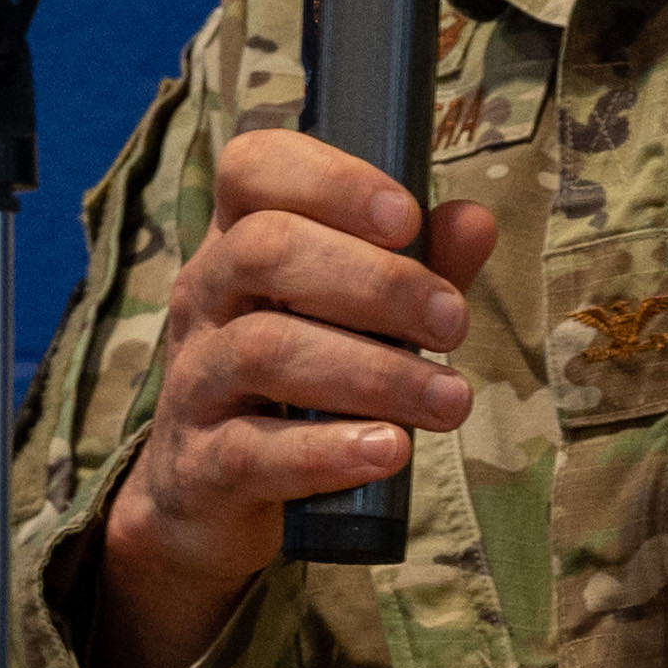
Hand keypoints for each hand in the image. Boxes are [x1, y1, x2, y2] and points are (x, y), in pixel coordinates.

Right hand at [87, 128, 499, 667]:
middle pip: (266, 250)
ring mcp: (194, 382)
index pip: (253, 168)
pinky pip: (252, 451)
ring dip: (373, 373)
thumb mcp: (358, 321)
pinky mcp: (198, 465)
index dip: (330, 180)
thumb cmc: (297, 388)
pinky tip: (388, 451)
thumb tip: (474, 220)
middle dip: (376, 282)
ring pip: (264, 351)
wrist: (206, 498)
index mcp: (239, 242)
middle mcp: (205, 299)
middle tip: (453, 323)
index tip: (408, 219)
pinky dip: (326, 452)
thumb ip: (416, 270)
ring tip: (447, 401)